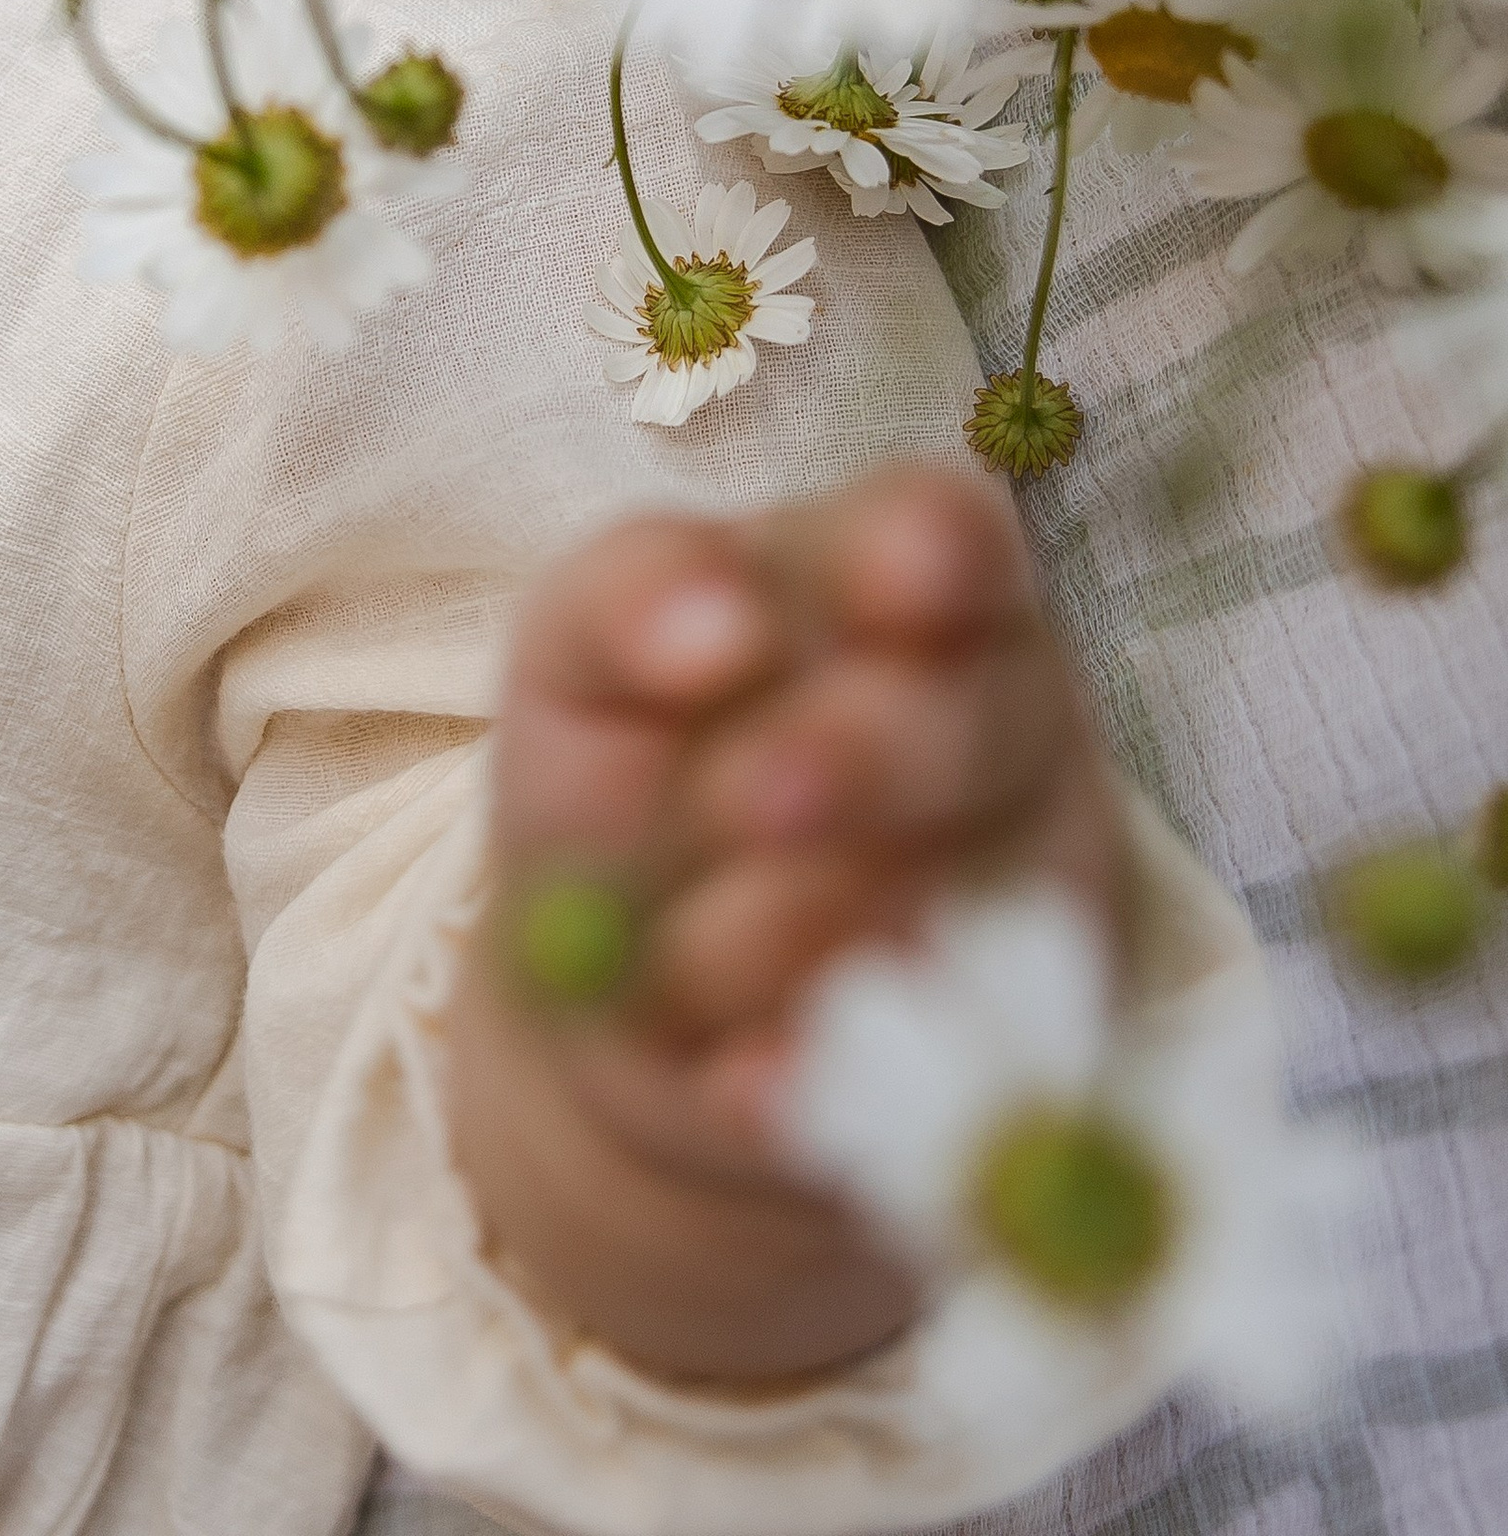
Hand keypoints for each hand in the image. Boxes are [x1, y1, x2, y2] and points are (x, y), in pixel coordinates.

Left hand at [446, 464, 1126, 1390]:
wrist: (629, 987)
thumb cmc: (624, 757)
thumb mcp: (584, 654)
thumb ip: (633, 599)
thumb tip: (721, 623)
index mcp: (893, 573)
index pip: (947, 531)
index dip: (927, 556)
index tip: (882, 586)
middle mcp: (998, 713)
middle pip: (956, 724)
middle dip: (850, 762)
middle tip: (747, 802)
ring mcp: (1028, 888)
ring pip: (935, 905)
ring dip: (778, 940)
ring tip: (673, 959)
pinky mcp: (1014, 1055)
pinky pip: (928, 1072)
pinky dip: (815, 1081)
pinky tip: (743, 1080)